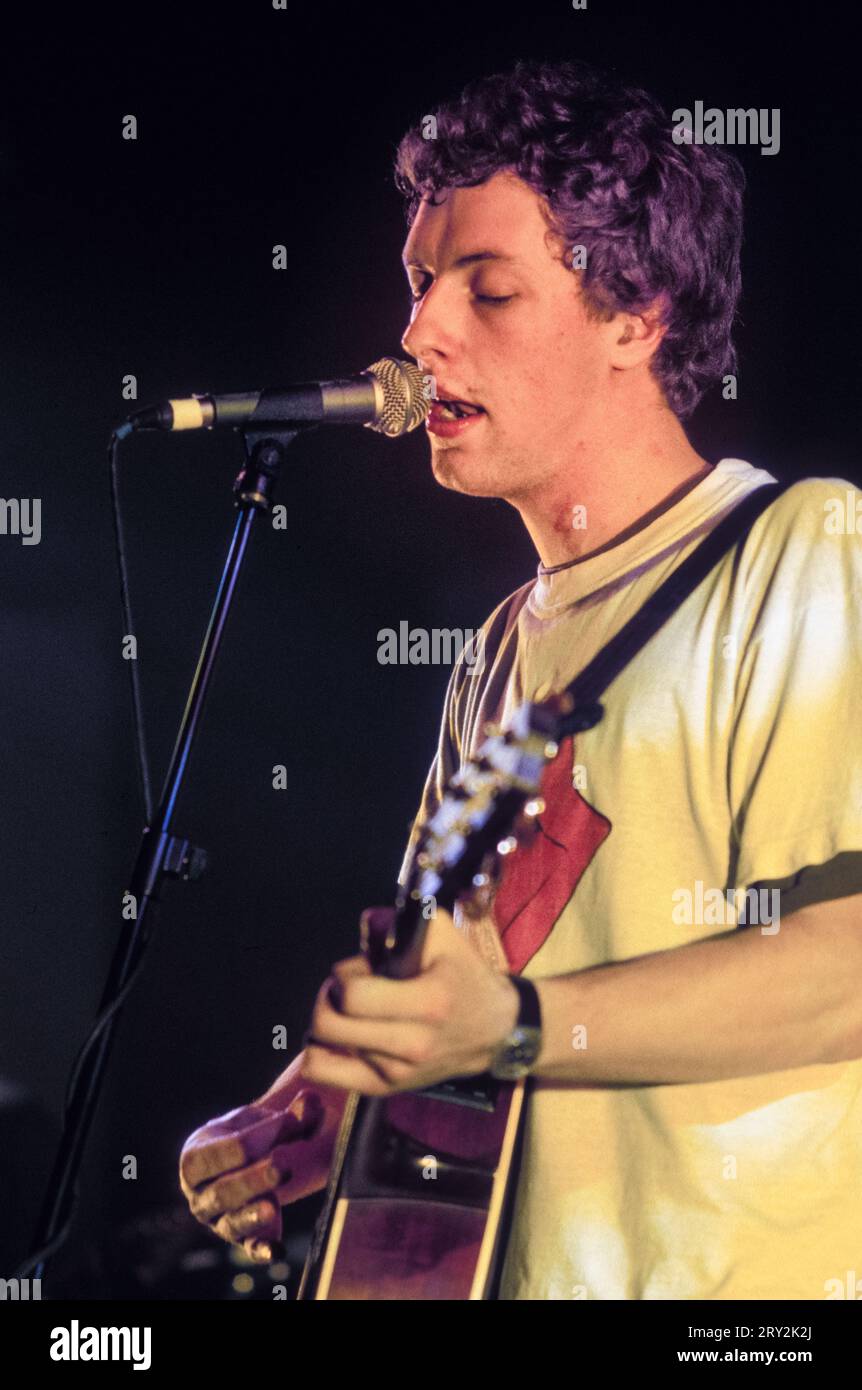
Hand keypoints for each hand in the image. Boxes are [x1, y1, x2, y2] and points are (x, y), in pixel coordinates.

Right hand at [179, 1081, 341, 1262]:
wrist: (247, 1162)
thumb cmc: (250, 1134)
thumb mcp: (263, 1121)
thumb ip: (289, 1114)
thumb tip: (311, 1101)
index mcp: (195, 1157)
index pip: (217, 1152)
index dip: (252, 1139)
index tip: (287, 1122)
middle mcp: (199, 1194)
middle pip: (222, 1191)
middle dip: (252, 1179)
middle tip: (281, 1167)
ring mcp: (218, 1220)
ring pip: (231, 1222)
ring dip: (252, 1215)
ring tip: (273, 1207)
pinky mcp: (242, 1237)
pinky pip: (249, 1247)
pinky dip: (262, 1250)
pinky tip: (277, 1250)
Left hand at [301, 906, 519, 1096]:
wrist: (496, 1030)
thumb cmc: (464, 976)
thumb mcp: (443, 934)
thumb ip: (399, 921)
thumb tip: (364, 927)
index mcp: (428, 1002)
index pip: (353, 997)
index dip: (344, 976)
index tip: (360, 968)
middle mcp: (412, 1044)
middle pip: (329, 1025)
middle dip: (328, 996)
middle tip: (347, 987)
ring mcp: (397, 1073)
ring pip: (324, 1046)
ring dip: (333, 1020)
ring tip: (357, 1010)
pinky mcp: (385, 1088)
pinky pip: (325, 1074)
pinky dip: (319, 1051)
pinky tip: (340, 1034)